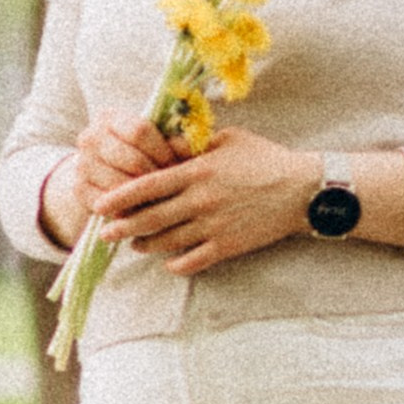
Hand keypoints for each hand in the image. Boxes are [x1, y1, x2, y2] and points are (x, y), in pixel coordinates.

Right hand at [41, 110, 173, 251]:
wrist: (106, 173)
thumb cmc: (142, 153)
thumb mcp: (157, 141)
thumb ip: (176, 140)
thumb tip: (191, 147)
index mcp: (110, 117)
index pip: (139, 130)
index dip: (162, 150)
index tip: (177, 164)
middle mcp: (90, 137)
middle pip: (131, 159)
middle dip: (156, 176)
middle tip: (174, 188)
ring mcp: (82, 163)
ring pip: (121, 184)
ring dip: (145, 196)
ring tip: (164, 201)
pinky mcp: (79, 189)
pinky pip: (109, 204)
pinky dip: (128, 210)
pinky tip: (143, 211)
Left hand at [91, 126, 316, 274]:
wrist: (302, 190)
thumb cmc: (265, 159)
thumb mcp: (227, 139)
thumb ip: (192, 143)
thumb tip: (162, 143)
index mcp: (197, 171)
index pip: (147, 186)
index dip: (119, 197)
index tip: (100, 205)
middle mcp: (200, 200)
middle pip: (150, 218)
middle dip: (122, 227)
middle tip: (104, 233)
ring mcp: (213, 226)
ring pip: (167, 242)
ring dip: (146, 245)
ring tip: (135, 245)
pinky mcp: (227, 246)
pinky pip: (191, 261)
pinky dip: (175, 263)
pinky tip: (168, 261)